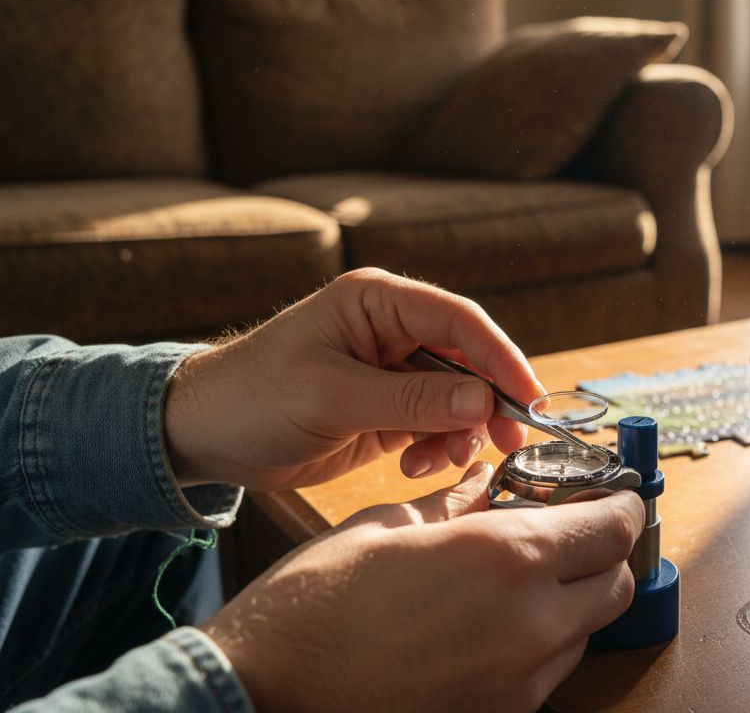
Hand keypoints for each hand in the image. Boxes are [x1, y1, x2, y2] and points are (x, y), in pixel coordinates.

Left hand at [165, 268, 544, 489]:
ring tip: (436, 461)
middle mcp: (392, 330)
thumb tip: (483, 400)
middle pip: (470, 360)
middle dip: (488, 402)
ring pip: (459, 398)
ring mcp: (393, 371)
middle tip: (506, 442)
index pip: (460, 320)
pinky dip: (437, 448)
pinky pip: (437, 425)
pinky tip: (414, 465)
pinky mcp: (388, 409)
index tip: (529, 398)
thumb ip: (412, 399)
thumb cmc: (252, 399)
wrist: (201, 438)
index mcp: (378, 303)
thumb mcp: (333, 398)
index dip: (502, 357)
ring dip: (460, 432)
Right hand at [204, 463, 643, 711]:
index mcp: (509, 558)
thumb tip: (488, 486)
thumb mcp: (391, 525)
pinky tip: (488, 625)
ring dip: (569, 601)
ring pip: (584, 632)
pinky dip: (537, 643)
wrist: (265, 691)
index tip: (609, 495)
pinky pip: (547, 673)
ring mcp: (520, 683)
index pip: (613, 527)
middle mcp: (532, 625)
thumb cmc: (316, 604)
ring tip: (514, 581)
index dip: (617, 504)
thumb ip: (459, 504)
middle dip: (600, 554)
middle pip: (615, 584)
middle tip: (566, 533)